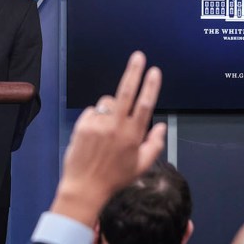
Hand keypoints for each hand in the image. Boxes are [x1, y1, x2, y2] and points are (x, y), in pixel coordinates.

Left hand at [52, 51, 166, 225]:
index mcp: (133, 135)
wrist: (85, 187)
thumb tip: (160, 126)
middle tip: (138, 57)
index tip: (154, 71)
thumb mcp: (141, 166)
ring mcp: (98, 125)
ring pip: (107, 103)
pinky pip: (92, 112)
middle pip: (126, 92)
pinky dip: (95, 118)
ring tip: (108, 130)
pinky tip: (95, 135)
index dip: (150, 86)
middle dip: (134, 72)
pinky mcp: (82, 125)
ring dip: (111, 108)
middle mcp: (116, 127)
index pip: (145, 104)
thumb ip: (154, 144)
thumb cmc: (114, 178)